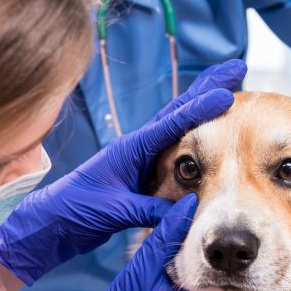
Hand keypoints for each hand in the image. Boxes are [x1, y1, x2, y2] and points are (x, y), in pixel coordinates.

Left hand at [0, 60, 247, 285]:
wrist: (54, 222)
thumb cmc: (75, 210)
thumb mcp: (112, 210)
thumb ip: (148, 208)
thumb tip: (188, 209)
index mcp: (130, 149)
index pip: (172, 122)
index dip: (201, 107)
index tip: (229, 94)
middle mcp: (138, 147)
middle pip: (179, 111)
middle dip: (208, 88)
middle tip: (236, 68)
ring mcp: (140, 158)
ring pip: (179, 127)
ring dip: (203, 108)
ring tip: (230, 94)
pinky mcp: (142, 174)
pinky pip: (174, 152)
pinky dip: (194, 138)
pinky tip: (209, 138)